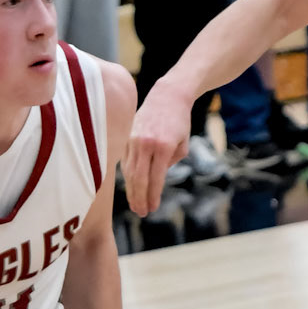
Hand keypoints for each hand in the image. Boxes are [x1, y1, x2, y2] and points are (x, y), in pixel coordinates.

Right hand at [123, 77, 191, 214]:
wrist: (167, 96)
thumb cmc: (179, 121)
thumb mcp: (182, 144)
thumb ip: (170, 163)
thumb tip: (155, 179)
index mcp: (163, 147)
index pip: (155, 178)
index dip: (153, 196)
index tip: (152, 208)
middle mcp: (146, 144)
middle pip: (139, 178)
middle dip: (140, 198)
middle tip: (142, 212)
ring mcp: (134, 140)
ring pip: (129, 171)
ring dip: (132, 191)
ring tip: (135, 205)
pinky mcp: (127, 137)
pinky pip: (125, 161)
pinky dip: (127, 176)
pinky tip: (131, 187)